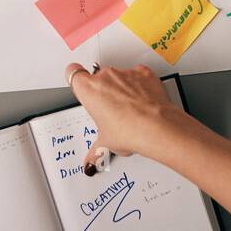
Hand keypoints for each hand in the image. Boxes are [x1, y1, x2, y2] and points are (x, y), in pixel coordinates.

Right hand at [65, 63, 185, 168]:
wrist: (157, 127)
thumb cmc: (129, 130)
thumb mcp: (105, 143)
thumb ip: (95, 149)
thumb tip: (93, 157)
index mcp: (89, 89)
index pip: (73, 73)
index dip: (77, 80)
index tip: (80, 87)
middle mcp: (106, 76)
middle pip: (98, 78)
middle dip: (104, 92)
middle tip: (110, 111)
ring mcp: (125, 73)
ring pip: (119, 77)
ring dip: (123, 89)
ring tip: (130, 110)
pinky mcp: (144, 73)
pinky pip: (139, 76)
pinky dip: (140, 85)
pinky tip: (143, 102)